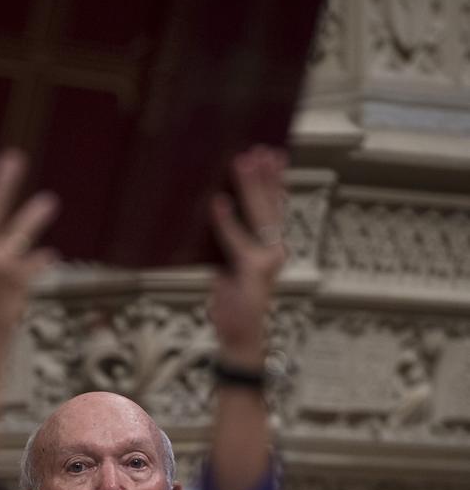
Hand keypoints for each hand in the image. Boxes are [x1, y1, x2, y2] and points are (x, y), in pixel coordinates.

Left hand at [208, 147, 285, 366]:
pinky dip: (226, 221)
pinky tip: (217, 201)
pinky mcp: (253, 272)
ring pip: (259, 216)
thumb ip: (228, 243)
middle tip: (257, 150)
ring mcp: (266, 261)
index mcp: (270, 248)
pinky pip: (236, 241)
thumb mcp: (229, 268)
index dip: (276, 180)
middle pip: (271, 206)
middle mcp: (274, 251)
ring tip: (241, 162)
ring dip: (250, 187)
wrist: (239, 338)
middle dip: (265, 176)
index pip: (276, 207)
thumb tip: (214, 211)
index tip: (274, 154)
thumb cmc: (233, 306)